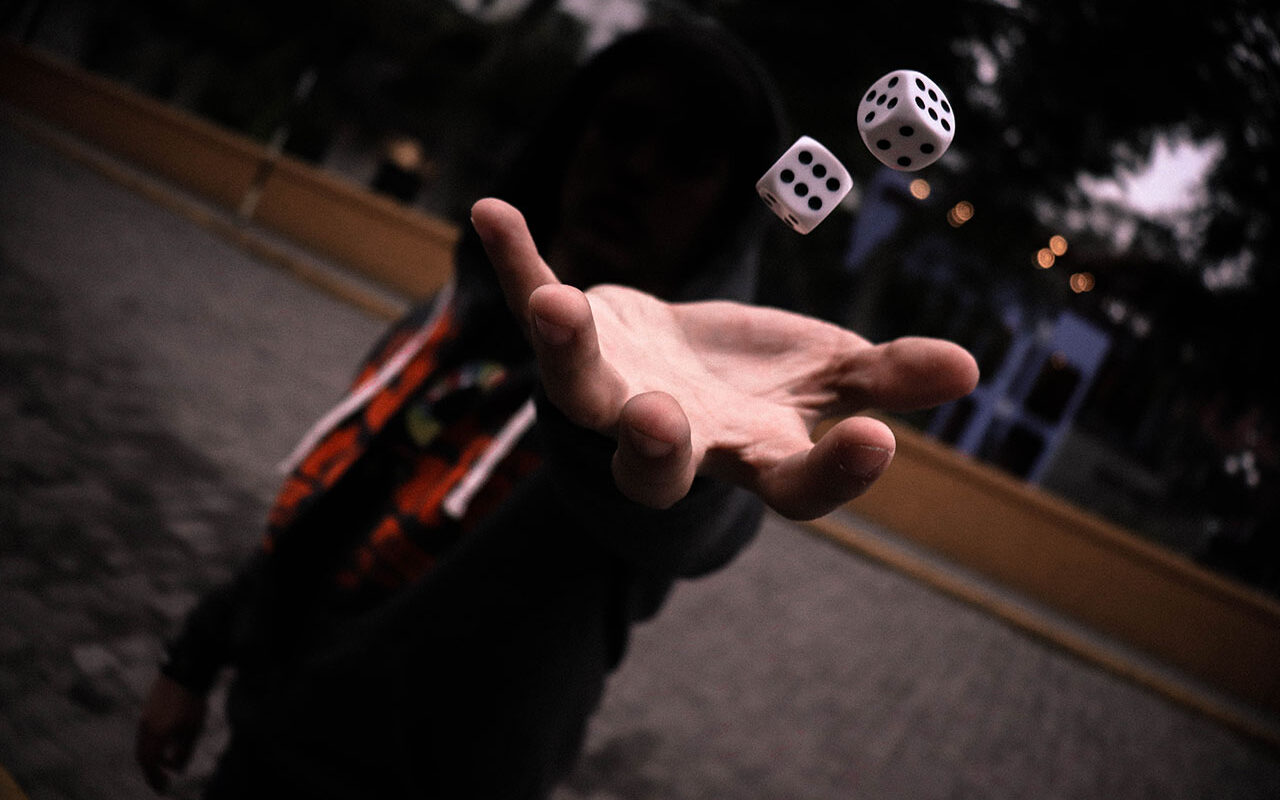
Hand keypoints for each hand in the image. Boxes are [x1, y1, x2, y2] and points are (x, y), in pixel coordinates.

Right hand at [136, 674, 207, 793]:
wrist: (186, 672)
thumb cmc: (192, 702)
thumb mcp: (193, 730)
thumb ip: (184, 751)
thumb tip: (176, 768)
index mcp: (156, 734)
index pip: (150, 763)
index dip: (155, 778)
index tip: (163, 788)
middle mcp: (146, 728)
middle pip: (143, 756)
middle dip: (151, 770)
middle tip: (162, 780)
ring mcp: (145, 717)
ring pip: (143, 744)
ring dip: (152, 757)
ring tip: (167, 762)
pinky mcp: (148, 709)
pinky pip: (146, 734)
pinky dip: (153, 744)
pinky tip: (166, 744)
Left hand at [471, 198, 978, 519]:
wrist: (676, 373)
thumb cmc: (758, 382)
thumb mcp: (828, 375)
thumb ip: (888, 377)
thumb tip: (970, 368)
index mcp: (750, 454)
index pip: (794, 487)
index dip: (834, 473)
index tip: (876, 439)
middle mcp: (674, 438)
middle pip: (657, 470)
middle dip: (657, 451)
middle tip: (663, 424)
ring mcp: (616, 394)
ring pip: (582, 395)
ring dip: (567, 352)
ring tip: (560, 305)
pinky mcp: (580, 340)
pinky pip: (538, 303)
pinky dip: (517, 262)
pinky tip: (493, 212)